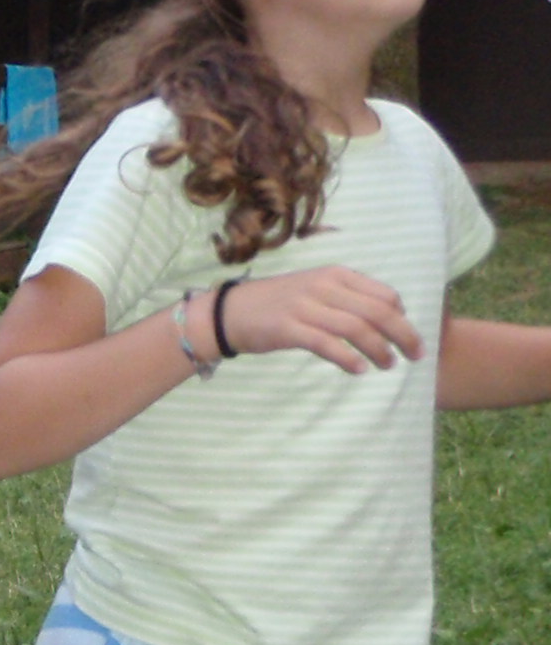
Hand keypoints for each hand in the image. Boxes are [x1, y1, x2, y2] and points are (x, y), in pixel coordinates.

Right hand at [218, 266, 424, 374]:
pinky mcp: (289, 328)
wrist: (230, 312)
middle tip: (415, 355)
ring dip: (379, 350)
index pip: (385, 294)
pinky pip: (327, 344)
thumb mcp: (315, 289)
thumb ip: (347, 298)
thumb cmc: (277, 303)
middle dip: (403, 335)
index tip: (407, 336)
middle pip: (378, 312)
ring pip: (357, 329)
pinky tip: (358, 370)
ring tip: (388, 366)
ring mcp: (305, 307)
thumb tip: (385, 317)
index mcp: (336, 275)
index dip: (404, 317)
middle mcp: (324, 287)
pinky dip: (348, 358)